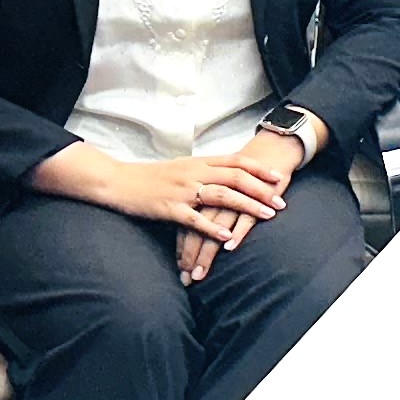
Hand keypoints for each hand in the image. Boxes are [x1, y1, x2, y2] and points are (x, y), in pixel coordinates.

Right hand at [32, 142, 284, 248]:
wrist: (118, 182)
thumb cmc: (150, 177)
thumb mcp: (180, 168)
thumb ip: (202, 171)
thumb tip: (225, 175)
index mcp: (197, 162)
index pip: (235, 161)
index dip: (259, 168)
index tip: (278, 177)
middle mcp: (194, 173)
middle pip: (236, 177)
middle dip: (262, 190)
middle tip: (281, 202)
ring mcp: (182, 190)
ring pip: (222, 196)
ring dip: (247, 206)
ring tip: (267, 216)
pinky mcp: (169, 207)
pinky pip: (195, 218)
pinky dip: (213, 227)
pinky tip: (228, 237)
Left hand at [184, 116, 323, 282]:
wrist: (270, 150)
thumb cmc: (243, 172)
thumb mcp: (221, 187)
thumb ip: (208, 207)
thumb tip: (193, 234)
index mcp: (202, 192)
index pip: (186, 224)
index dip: (182, 249)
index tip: (180, 271)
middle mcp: (214, 194)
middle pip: (197, 229)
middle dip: (191, 257)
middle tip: (187, 280)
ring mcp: (235, 196)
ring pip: (215, 228)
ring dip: (207, 253)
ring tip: (202, 274)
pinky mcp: (256, 196)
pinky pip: (244, 215)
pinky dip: (237, 231)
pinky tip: (229, 246)